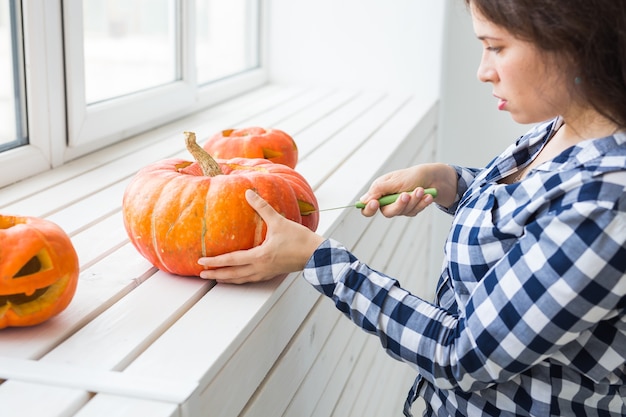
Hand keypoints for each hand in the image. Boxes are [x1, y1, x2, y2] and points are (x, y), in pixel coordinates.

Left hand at [197, 189, 324, 283]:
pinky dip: (241, 279)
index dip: (215, 261)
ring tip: (216, 278)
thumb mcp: (279, 221)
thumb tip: (249, 193)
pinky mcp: (273, 273)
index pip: (232, 260)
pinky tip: (239, 276)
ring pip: (242, 279)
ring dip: (228, 279)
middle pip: (233, 275)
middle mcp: (260, 268)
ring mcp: (267, 272)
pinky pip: (251, 279)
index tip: (201, 262)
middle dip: (216, 275)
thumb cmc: (299, 239)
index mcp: (260, 256)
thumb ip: (262, 207)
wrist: (316, 255)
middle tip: (201, 274)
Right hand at [359, 163, 456, 216]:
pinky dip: (421, 203)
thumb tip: (363, 200)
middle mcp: (387, 200)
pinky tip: (427, 196)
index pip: (367, 206)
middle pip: (387, 213)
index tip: (376, 203)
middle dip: (399, 204)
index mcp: (379, 191)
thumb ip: (379, 190)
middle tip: (407, 194)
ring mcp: (399, 206)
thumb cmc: (413, 175)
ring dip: (414, 201)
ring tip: (421, 189)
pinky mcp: (410, 210)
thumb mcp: (395, 180)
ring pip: (402, 212)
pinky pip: (413, 212)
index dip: (369, 208)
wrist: (433, 178)